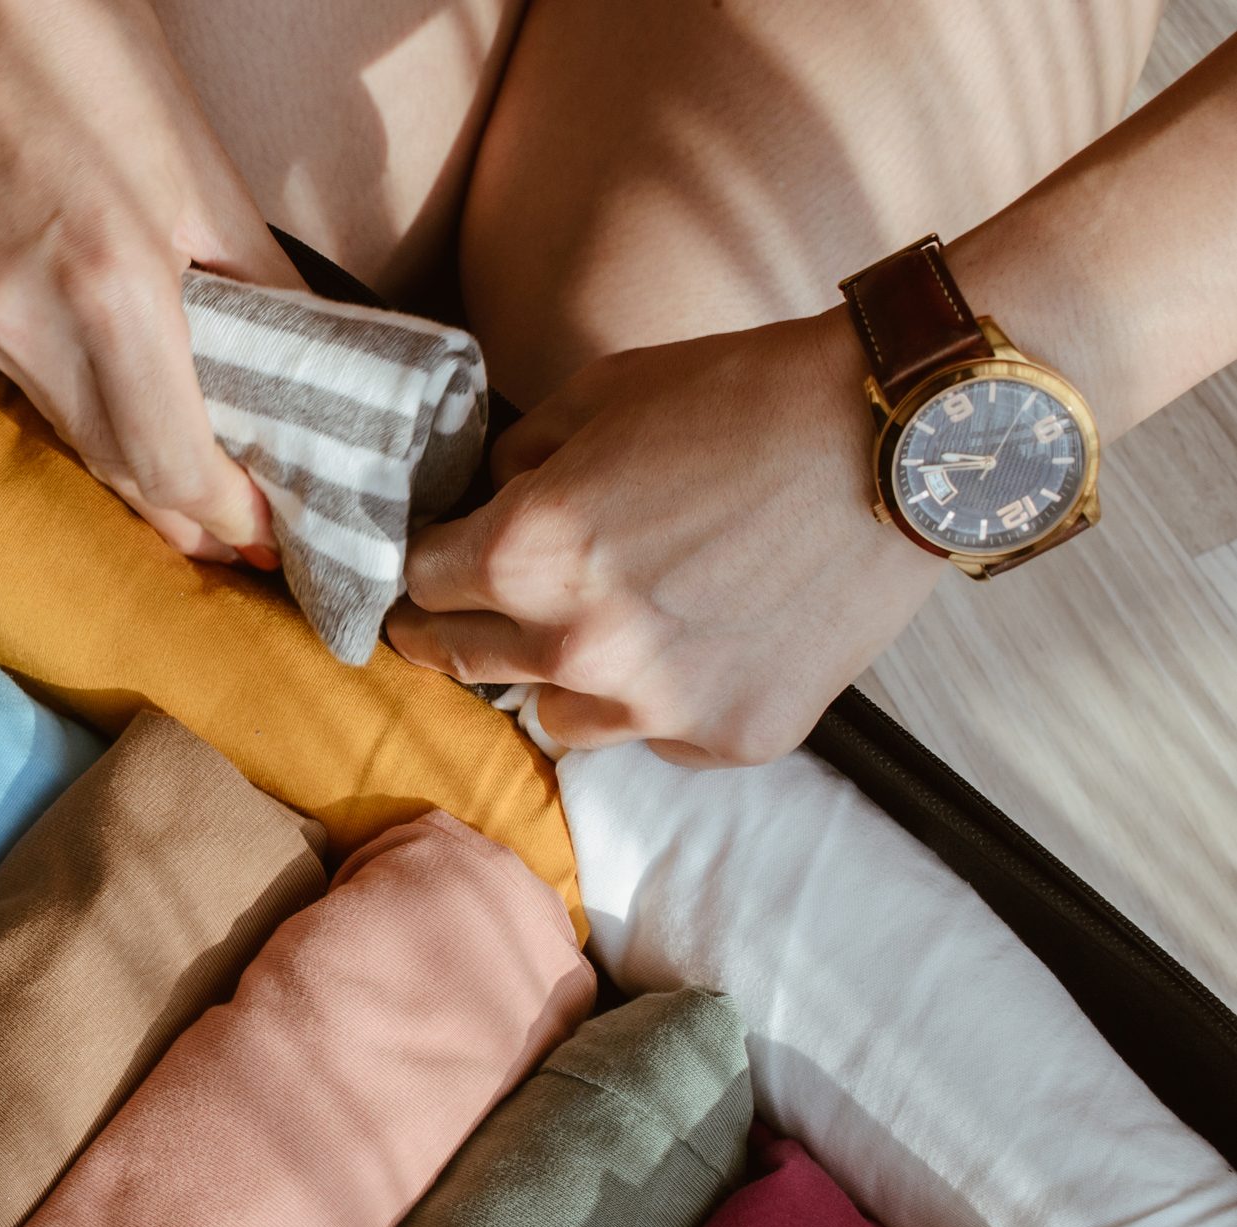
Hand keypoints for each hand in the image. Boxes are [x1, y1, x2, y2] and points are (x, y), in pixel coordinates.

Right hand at [0, 0, 297, 560]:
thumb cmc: (100, 63)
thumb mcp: (208, 178)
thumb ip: (263, 292)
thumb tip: (312, 379)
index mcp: (110, 284)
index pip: (171, 460)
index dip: (229, 515)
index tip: (273, 535)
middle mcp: (28, 318)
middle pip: (120, 469)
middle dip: (191, 516)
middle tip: (252, 538)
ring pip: (73, 440)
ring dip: (141, 475)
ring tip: (204, 492)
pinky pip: (33, 392)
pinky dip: (91, 417)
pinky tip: (131, 417)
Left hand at [385, 311, 944, 766]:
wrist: (898, 438)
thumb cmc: (743, 397)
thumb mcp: (599, 396)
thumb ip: (519, 461)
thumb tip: (482, 499)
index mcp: (524, 554)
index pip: (423, 583)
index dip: (421, 566)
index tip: (424, 569)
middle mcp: (575, 648)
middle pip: (466, 661)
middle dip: (452, 630)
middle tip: (452, 619)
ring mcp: (655, 706)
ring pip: (559, 717)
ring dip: (563, 677)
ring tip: (601, 632)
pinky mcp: (731, 737)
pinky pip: (658, 735)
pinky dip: (662, 699)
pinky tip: (699, 642)